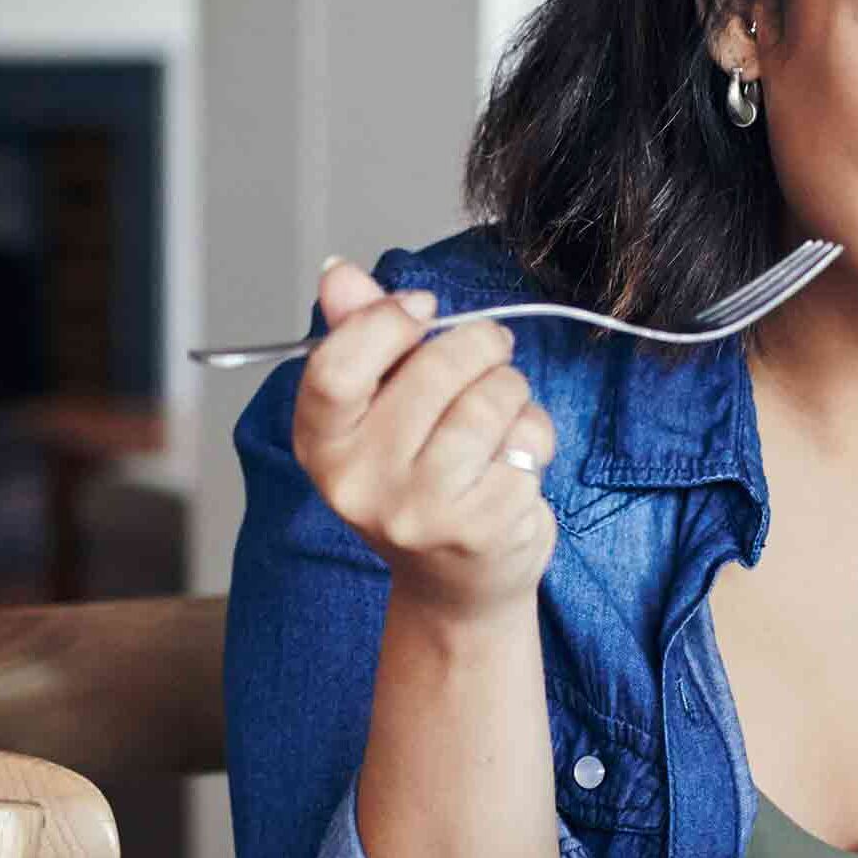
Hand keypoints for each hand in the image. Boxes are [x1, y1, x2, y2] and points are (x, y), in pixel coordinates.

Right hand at [290, 258, 558, 617]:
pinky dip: (536, 435)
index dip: (388, 321)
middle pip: (433, 369)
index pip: (337, 367)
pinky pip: (527, 440)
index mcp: (322, 445)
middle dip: (479, 346)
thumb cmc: (419, 479)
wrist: (455, 585)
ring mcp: (418, 511)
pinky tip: (517, 459)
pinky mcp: (479, 528)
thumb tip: (339, 273)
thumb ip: (361, 337)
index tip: (423, 308)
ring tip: (502, 411)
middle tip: (491, 352)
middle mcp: (359, 483)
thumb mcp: (379, 410)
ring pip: (489, 399)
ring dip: (512, 390)